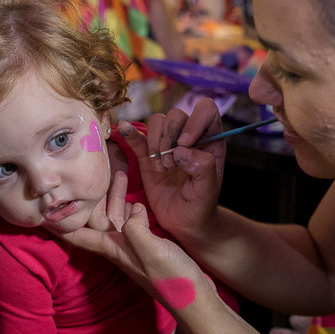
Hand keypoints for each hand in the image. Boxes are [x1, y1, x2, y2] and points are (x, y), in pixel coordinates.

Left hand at [60, 183, 208, 304]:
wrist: (196, 299)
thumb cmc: (174, 280)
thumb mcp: (152, 252)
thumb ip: (137, 230)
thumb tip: (132, 211)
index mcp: (114, 248)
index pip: (77, 234)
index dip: (57, 223)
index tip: (38, 211)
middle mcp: (120, 247)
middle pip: (96, 218)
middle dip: (89, 197)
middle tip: (82, 174)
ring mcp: (135, 246)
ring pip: (116, 216)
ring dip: (113, 196)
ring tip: (118, 172)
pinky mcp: (150, 245)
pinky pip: (134, 221)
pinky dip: (132, 206)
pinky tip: (136, 197)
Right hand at [117, 97, 226, 239]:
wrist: (183, 223)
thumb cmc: (200, 205)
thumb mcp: (208, 190)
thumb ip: (202, 167)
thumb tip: (182, 150)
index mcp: (210, 140)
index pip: (206, 110)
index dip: (195, 120)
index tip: (185, 144)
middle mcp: (189, 137)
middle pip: (176, 115)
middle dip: (169, 138)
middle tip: (170, 165)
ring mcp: (167, 144)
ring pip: (157, 122)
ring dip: (155, 143)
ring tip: (160, 168)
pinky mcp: (147, 155)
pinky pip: (137, 137)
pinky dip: (130, 131)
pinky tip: (125, 129)